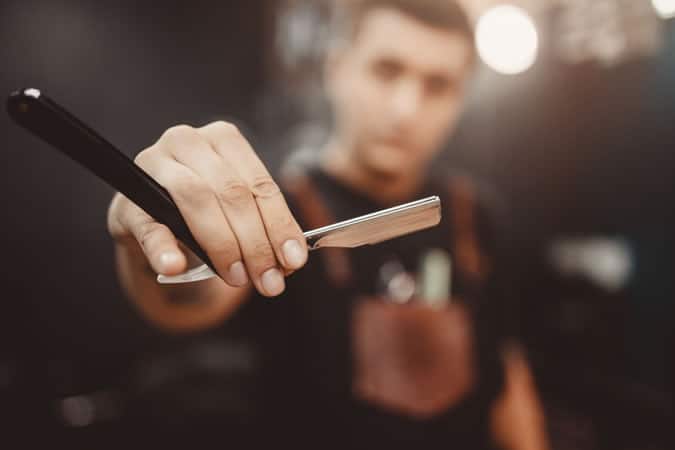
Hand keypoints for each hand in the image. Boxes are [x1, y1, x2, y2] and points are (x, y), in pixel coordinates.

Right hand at [107, 122, 307, 296]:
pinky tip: (174, 267)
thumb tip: (291, 261)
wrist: (153, 219)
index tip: (294, 261)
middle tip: (269, 281)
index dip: (280, 225)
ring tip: (237, 278)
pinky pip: (148, 225)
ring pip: (196, 200)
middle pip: (232, 193)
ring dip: (222, 245)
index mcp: (224, 139)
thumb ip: (265, 230)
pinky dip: (162, 247)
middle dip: (255, 243)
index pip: (260, 184)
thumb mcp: (239, 213)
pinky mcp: (126, 202)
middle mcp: (188, 142)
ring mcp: (152, 167)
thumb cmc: (207, 212)